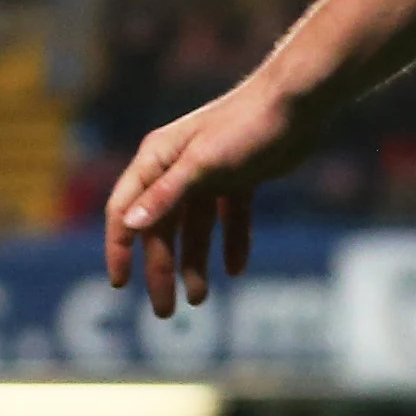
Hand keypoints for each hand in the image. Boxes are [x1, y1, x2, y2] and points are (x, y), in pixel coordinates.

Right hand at [105, 79, 306, 317]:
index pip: (125, 210)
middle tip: (166, 311)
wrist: (297, 104)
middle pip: (161, 228)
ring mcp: (208, 175)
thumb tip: (129, 224)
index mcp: (157, 160)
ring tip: (200, 299)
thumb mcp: (203, 165)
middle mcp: (177, 168)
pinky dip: (232, 243)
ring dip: (195, 263)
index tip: (119, 285)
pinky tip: (236, 269)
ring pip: (195, 229)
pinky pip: (229, 220)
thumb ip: (167, 195)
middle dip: (161, 270)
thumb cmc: (245, 126)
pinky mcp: (239, 179)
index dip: (119, 248)